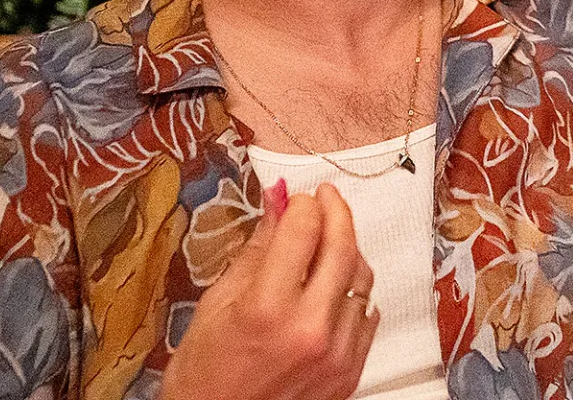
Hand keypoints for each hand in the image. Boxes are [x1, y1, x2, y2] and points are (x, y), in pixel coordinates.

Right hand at [161, 180, 378, 399]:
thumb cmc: (204, 374)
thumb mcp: (216, 306)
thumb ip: (256, 250)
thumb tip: (279, 202)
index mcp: (267, 309)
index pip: (303, 230)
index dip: (303, 205)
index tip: (300, 199)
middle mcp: (309, 330)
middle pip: (343, 247)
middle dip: (336, 212)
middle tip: (327, 198)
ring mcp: (336, 353)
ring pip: (361, 277)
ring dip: (346, 252)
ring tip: (325, 245)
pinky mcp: (351, 371)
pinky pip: (367, 313)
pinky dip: (352, 293)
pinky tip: (331, 289)